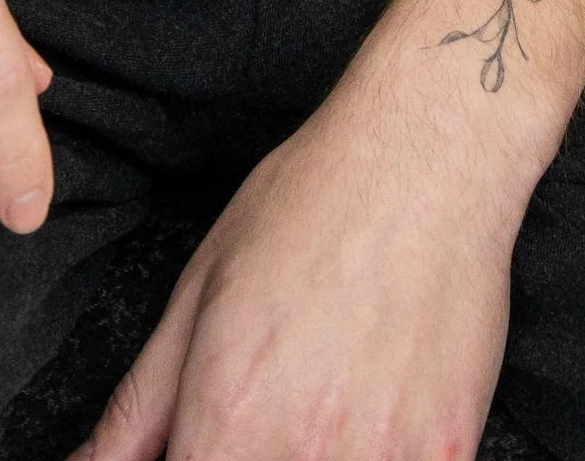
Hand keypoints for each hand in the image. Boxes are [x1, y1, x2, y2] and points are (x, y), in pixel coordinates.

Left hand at [73, 67, 520, 459]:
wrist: (425, 155)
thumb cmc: (311, 203)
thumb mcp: (200, 290)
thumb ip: (139, 406)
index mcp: (229, 418)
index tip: (197, 451)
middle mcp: (303, 451)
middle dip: (242, 457)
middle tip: (261, 412)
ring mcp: (382, 459)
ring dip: (309, 456)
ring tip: (319, 399)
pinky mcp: (446, 454)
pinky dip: (373, 453)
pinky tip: (368, 410)